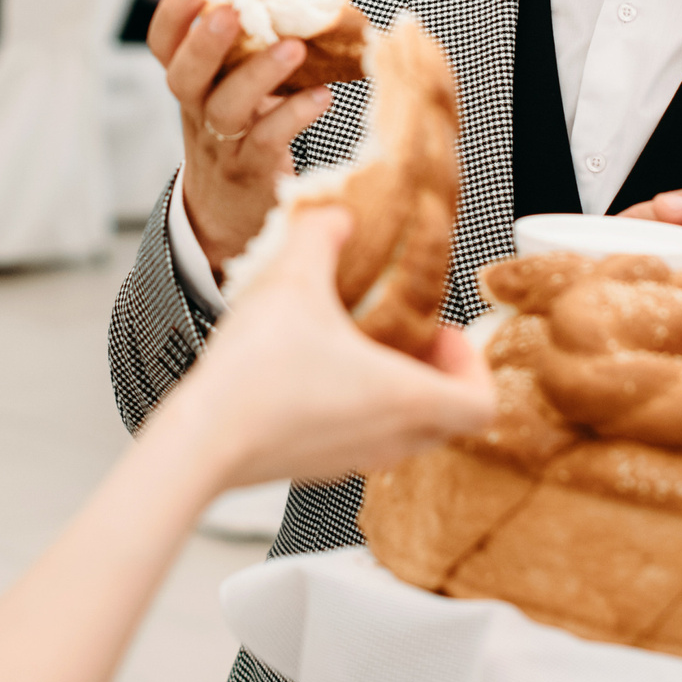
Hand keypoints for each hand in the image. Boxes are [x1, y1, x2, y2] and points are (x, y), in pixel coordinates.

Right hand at [149, 0, 334, 275]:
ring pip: (226, 108)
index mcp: (190, 80)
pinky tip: (321, 96)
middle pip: (184, 75)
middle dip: (204, 42)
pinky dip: (294, 114)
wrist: (229, 210)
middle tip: (231, 12)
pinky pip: (266, 140)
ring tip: (294, 48)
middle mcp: (195, 109)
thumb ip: (238, 32)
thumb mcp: (228, 80)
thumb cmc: (238, 126)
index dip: (174, 13)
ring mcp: (220, 142)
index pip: (163, 44)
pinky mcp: (251, 170)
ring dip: (259, 74)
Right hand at [171, 207, 494, 488]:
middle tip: (409, 334)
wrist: (200, 439)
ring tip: (360, 347)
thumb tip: (337, 216)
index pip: (481, 403)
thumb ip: (322, 235)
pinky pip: (361, 440)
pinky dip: (359, 409)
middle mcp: (387, 439)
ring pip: (404, 433)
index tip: (444, 332)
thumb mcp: (294, 278)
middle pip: (447, 418)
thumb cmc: (256, 373)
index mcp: (404, 399)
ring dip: (398, 390)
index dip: (474, 364)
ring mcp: (352, 459)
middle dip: (436, 372)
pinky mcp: (316, 466)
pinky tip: (316, 370)